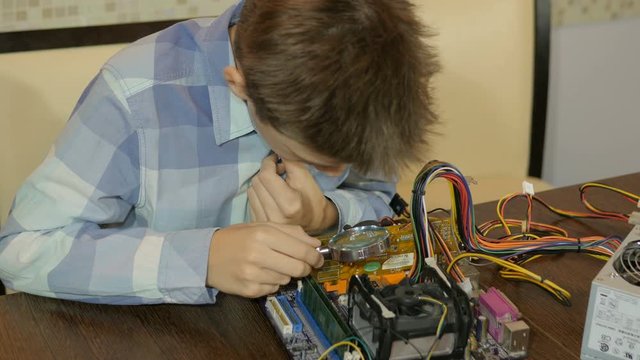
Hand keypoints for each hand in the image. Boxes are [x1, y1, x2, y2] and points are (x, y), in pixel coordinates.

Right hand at [206, 222, 323, 297]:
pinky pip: (273, 289)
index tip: (319, 258)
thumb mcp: (261, 226)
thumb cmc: (237, 238)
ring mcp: (253, 274)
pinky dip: (272, 282)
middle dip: (306, 268)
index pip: (301, 250)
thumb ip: (290, 232)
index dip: (315, 256)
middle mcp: (258, 254)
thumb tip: (315, 244)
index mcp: (263, 234)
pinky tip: (262, 274)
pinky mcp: (248, 290)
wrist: (205, 255)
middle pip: (298, 268)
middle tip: (305, 266)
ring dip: (286, 273)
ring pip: (287, 279)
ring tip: (274, 265)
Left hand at [248, 154, 337, 233]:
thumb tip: (273, 148)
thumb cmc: (311, 197)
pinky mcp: (259, 224)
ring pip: (251, 190)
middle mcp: (275, 215)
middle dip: (265, 172)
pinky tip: (270, 194)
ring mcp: (265, 222)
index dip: (268, 162)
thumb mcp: (305, 176)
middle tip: (279, 171)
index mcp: (289, 204)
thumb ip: (288, 160)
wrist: (314, 221)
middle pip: (257, 182)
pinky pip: (250, 201)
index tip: (276, 159)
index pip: (266, 175)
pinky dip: (258, 193)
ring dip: (261, 183)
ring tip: (274, 184)